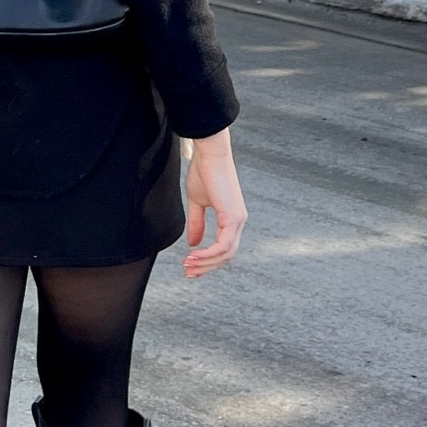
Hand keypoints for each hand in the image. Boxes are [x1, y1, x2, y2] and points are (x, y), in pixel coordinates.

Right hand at [183, 129, 246, 277]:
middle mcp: (238, 220)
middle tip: (188, 273)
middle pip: (226, 255)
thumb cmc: (203, 171)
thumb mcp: (197, 202)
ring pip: (225, 253)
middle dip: (206, 267)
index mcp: (232, 218)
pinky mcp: (232, 217)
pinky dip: (207, 254)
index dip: (208, 260)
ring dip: (205, 263)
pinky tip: (193, 255)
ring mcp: (238, 219)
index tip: (190, 267)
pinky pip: (222, 245)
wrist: (209, 153)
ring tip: (187, 266)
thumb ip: (197, 223)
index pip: (224, 248)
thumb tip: (193, 244)